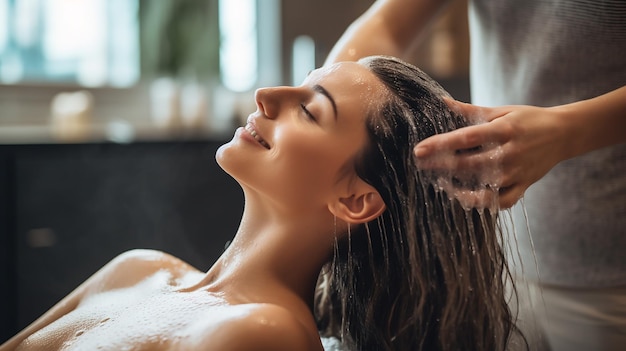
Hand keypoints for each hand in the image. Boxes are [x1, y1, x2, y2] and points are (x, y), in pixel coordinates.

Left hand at [414, 99, 567, 208]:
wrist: (563, 134)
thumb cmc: (527, 119)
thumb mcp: (501, 110)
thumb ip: (470, 110)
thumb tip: (442, 101)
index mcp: (504, 130)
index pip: (466, 138)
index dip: (441, 145)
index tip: (419, 149)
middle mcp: (510, 153)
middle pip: (469, 164)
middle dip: (441, 166)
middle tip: (420, 165)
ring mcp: (517, 173)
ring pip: (482, 187)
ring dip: (457, 188)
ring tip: (439, 182)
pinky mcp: (523, 187)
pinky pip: (500, 202)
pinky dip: (482, 203)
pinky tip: (463, 198)